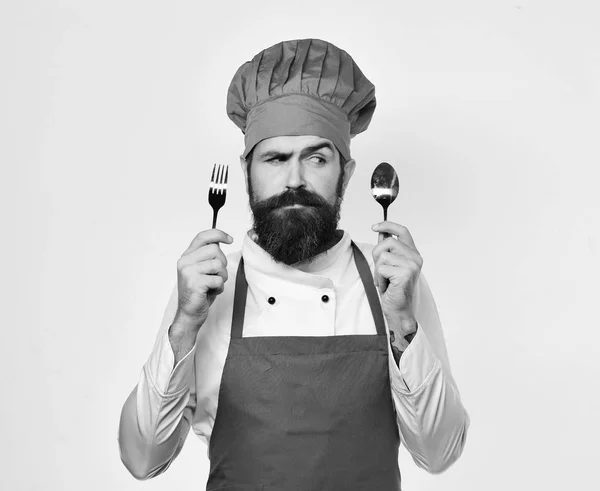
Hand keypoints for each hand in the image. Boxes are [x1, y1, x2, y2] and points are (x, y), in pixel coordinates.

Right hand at [174, 228, 233, 330]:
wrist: (189, 314)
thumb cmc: (199, 292)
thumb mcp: (201, 269)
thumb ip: (207, 256)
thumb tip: (220, 241)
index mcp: (187, 256)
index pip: (203, 236)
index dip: (219, 234)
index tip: (230, 239)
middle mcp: (185, 261)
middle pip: (214, 249)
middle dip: (222, 263)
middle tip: (216, 275)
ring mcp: (188, 272)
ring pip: (218, 264)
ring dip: (222, 277)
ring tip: (213, 285)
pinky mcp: (195, 283)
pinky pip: (218, 279)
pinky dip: (219, 287)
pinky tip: (211, 292)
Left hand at [372, 221, 421, 349]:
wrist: (397, 309)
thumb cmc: (392, 289)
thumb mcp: (389, 265)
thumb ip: (387, 249)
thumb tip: (381, 232)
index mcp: (413, 254)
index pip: (403, 231)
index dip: (388, 225)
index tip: (375, 226)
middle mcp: (415, 258)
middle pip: (387, 242)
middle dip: (377, 255)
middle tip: (381, 270)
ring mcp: (411, 265)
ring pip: (382, 255)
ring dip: (378, 270)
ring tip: (385, 280)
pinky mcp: (405, 274)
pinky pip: (381, 268)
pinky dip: (379, 279)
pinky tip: (387, 286)